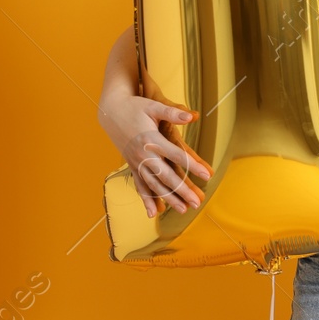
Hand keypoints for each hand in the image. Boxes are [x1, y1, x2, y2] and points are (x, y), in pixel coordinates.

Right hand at [97, 92, 211, 216]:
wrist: (110, 111)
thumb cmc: (135, 106)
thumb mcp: (153, 106)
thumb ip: (172, 112)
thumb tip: (192, 115)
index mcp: (151, 140)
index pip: (176, 155)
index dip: (192, 166)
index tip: (207, 176)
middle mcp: (143, 154)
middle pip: (166, 176)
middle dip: (182, 191)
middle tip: (197, 203)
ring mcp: (136, 162)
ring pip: (153, 185)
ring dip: (168, 198)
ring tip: (183, 210)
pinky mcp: (132, 165)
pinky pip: (140, 185)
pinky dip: (147, 199)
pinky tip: (153, 213)